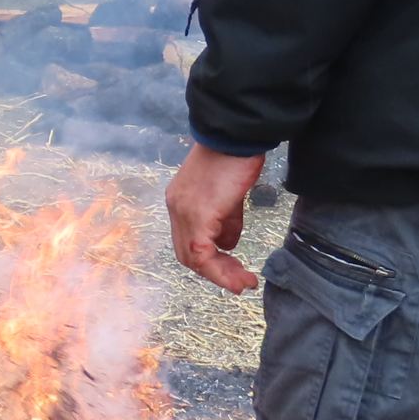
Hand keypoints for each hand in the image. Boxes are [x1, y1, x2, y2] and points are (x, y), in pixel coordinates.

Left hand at [166, 143, 267, 293]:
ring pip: (193, 257)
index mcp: (181, 202)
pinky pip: (202, 253)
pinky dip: (220, 270)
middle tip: (239, 281)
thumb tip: (229, 245)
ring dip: (219, 275)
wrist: (235, 136)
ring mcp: (184, 211)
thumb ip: (226, 220)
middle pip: (187, 253)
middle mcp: (176, 209)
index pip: (188, 241)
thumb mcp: (230, 196)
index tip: (233, 271)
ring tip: (242, 283)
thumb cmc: (236, 159)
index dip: (209, 260)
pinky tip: (239, 277)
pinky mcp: (199, 214)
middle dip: (214, 271)